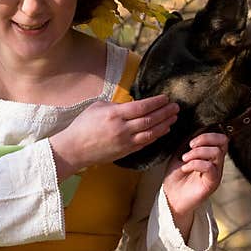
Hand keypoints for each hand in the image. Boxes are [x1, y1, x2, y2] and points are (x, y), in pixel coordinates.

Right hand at [49, 95, 178, 178]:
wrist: (74, 149)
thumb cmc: (82, 126)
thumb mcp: (97, 107)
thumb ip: (116, 105)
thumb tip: (130, 104)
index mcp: (115, 114)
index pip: (142, 107)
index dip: (156, 102)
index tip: (165, 98)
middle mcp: (122, 128)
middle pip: (150, 119)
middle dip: (165, 112)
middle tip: (176, 107)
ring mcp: (125, 142)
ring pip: (151, 133)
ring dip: (165, 124)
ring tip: (174, 118)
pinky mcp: (125, 151)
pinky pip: (145, 143)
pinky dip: (156, 136)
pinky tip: (163, 131)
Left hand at [162, 132, 227, 238]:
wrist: (171, 196)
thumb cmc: (176, 176)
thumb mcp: (180, 153)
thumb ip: (189, 142)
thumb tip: (197, 128)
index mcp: (210, 154)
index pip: (221, 137)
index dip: (208, 133)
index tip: (191, 141)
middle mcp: (216, 162)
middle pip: (223, 141)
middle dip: (205, 139)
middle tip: (190, 146)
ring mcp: (216, 173)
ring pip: (217, 152)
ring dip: (197, 152)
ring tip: (185, 159)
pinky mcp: (212, 183)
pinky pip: (210, 167)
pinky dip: (195, 163)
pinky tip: (185, 168)